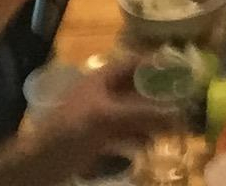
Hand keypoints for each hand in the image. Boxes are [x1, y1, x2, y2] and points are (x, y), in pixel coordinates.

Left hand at [26, 59, 183, 172]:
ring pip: (134, 113)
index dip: (156, 64)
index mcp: (103, 78)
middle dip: (158, 97)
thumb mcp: (107, 116)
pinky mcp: (100, 137)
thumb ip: (141, 113)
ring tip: (173, 126)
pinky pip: (126, 133)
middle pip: (137, 90)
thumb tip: (177, 113)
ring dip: (152, 119)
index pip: (134, 63)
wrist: (42, 162)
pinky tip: (151, 143)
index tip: (180, 70)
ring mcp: (102, 116)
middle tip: (182, 102)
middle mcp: (105, 93)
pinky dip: (140, 136)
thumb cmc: (72, 128)